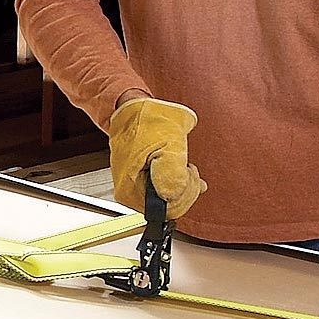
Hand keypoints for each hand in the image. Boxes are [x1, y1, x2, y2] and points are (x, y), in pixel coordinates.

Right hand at [107, 96, 205, 220]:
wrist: (134, 109)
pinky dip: (181, 184)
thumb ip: (173, 173)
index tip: (188, 172)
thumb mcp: (167, 144)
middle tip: (188, 169)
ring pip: (171, 201)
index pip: (167, 209)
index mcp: (130, 190)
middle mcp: (131, 193)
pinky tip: (187, 174)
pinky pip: (167, 193)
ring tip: (186, 167)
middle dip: (186, 189)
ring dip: (184, 185)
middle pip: (170, 208)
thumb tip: (175, 195)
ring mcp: (137, 188)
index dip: (184, 193)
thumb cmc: (145, 121)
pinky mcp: (144, 183)